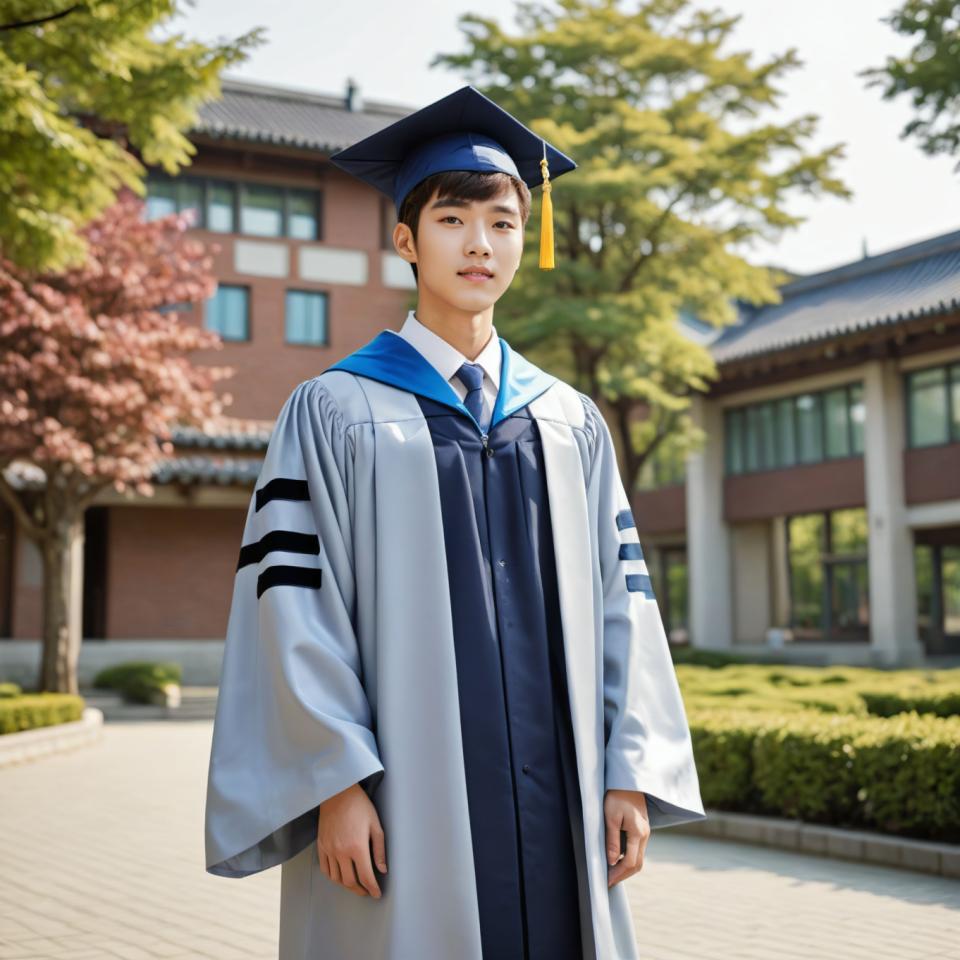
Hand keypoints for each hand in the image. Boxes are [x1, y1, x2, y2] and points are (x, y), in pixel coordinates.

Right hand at [316, 782, 386, 897]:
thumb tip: (382, 870)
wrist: (338, 792)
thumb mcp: (375, 825)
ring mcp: (329, 850)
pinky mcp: (321, 846)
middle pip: (350, 881)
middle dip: (360, 890)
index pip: (366, 876)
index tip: (377, 894)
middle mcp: (341, 852)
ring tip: (355, 885)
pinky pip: (325, 869)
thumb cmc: (360, 806)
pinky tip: (340, 876)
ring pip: (336, 878)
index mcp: (357, 847)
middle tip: (367, 891)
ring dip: (346, 885)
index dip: (372, 889)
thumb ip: (379, 850)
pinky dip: (333, 877)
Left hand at [604, 789, 649, 887]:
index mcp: (638, 833)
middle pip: (637, 864)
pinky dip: (628, 858)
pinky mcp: (642, 829)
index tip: (607, 881)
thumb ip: (612, 840)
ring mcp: (645, 832)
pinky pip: (637, 849)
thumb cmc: (617, 795)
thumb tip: (612, 861)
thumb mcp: (610, 816)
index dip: (619, 874)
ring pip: (638, 858)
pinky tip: (617, 860)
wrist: (628, 781)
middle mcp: (645, 835)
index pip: (630, 862)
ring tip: (611, 873)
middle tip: (609, 882)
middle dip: (623, 875)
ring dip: (626, 868)